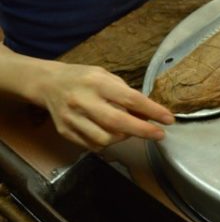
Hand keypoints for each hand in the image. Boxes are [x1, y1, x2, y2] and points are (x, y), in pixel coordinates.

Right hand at [39, 62, 173, 150]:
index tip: (168, 119)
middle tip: (160, 134)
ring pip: (105, 139)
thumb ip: (126, 93)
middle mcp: (82, 101)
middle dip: (142, 131)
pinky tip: (114, 134)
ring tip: (131, 130)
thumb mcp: (106, 76)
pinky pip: (93, 145)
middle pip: (117, 122)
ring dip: (125, 138)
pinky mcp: (65, 132)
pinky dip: (108, 143)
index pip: (130, 99)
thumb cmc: (84, 78)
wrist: (48, 83)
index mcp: (96, 82)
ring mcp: (71, 119)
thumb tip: (149, 113)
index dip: (152, 111)